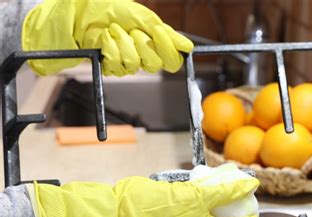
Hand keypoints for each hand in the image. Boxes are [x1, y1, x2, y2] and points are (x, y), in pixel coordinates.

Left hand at [22, 0, 193, 75]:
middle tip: (130, 31)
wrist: (79, 12)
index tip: (158, 33)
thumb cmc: (108, 8)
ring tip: (113, 31)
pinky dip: (110, 48)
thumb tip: (187, 47)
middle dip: (141, 44)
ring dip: (123, 44)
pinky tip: (104, 40)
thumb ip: (164, 33)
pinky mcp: (112, 67)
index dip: (167, 49)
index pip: (172, 60)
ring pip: (135, 65)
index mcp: (153, 42)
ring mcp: (127, 62)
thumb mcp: (140, 16)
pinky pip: (118, 66)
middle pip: (155, 64)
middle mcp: (143, 54)